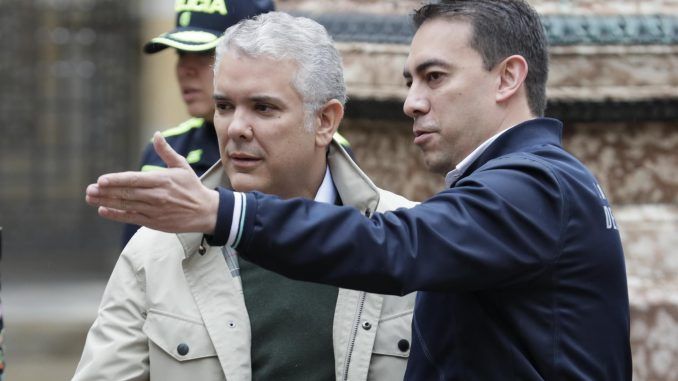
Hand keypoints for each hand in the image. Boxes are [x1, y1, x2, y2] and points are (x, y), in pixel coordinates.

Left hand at [85, 132, 218, 233]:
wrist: (205, 212)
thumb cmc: (192, 187)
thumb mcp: (182, 166)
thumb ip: (166, 152)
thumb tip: (156, 134)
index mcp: (162, 180)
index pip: (135, 180)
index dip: (117, 180)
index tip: (101, 180)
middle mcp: (157, 196)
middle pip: (127, 194)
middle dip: (106, 192)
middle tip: (88, 190)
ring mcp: (155, 210)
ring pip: (126, 206)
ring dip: (106, 202)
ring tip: (91, 198)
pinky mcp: (154, 222)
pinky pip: (131, 218)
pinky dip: (117, 215)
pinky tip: (103, 210)